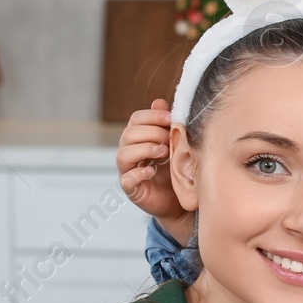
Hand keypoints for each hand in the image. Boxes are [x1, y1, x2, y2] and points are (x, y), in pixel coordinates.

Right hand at [117, 99, 191, 235]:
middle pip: (128, 134)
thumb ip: (166, 125)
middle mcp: (129, 152)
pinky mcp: (131, 189)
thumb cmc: (175, 170)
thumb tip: (159, 102)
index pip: (135, 119)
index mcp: (138, 138)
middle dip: (150, 133)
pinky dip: (138, 173)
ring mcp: (127, 171)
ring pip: (123, 154)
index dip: (151, 116)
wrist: (179, 200)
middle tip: (169, 139)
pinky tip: (152, 171)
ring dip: (144, 150)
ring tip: (163, 153)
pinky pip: (126, 179)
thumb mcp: (175, 144)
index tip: (170, 119)